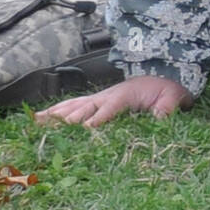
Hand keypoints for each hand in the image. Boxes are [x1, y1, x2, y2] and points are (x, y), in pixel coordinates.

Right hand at [34, 75, 193, 128]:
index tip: (87, 128)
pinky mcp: (93, 102)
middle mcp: (107, 95)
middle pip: (85, 106)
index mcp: (126, 95)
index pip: (111, 106)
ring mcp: (98, 98)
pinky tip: (38, 119)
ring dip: (56, 114)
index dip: (99, 117)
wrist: (162, 79)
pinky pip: (71, 106)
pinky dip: (54, 112)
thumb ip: (167, 107)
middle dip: (71, 118)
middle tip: (55, 131)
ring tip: (37, 122)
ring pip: (73, 105)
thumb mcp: (172, 98)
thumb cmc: (166, 90)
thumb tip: (161, 116)